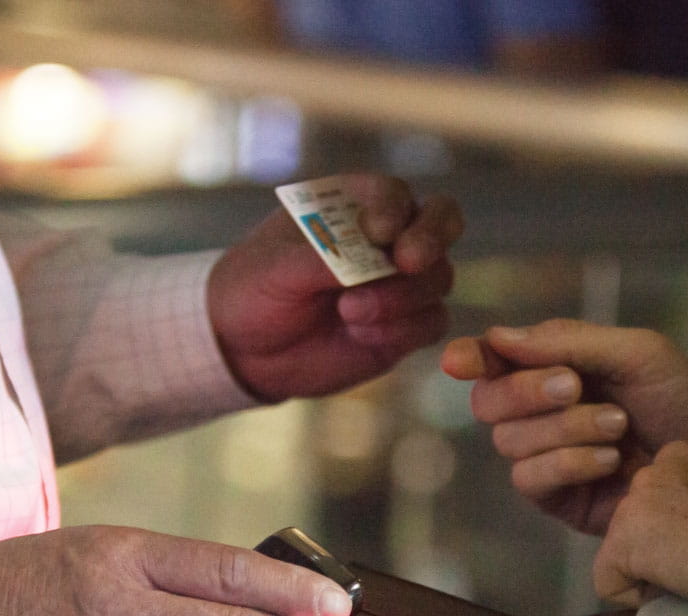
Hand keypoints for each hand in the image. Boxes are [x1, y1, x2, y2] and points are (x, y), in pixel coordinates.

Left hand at [208, 175, 461, 400]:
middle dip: (432, 238)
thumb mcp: (274, 268)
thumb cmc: (253, 289)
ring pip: (438, 277)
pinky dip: (402, 329)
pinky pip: (431, 322)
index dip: (394, 209)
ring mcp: (401, 283)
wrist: (245, 350)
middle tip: (408, 262)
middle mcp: (388, 238)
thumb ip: (323, 258)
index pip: (395, 194)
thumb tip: (374, 260)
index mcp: (354, 205)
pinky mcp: (405, 327)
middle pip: (442, 220)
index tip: (377, 232)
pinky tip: (361, 335)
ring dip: (401, 297)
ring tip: (348, 313)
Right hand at [440, 319, 687, 534]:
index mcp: (551, 367)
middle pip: (490, 402)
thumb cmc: (684, 394)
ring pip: (509, 442)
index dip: (471, 358)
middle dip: (527, 391)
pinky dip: (568, 463)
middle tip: (574, 385)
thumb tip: (500, 335)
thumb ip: (569, 342)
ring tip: (618, 426)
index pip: (493, 361)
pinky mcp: (560, 498)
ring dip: (563, 429)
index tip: (463, 361)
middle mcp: (540, 411)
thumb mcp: (635, 352)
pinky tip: (609, 459)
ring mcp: (547, 456)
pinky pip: (531, 480)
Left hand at [593, 435, 687, 607]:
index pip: (677, 490)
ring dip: (654, 568)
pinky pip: (608, 580)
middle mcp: (666, 460)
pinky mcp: (629, 538)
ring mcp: (643, 496)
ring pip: (627, 544)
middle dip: (667, 544)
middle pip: (647, 514)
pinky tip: (674, 599)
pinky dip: (632, 598)